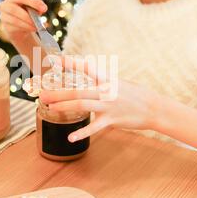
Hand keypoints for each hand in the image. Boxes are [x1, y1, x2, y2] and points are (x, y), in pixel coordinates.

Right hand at [0, 0, 47, 41]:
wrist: (20, 27)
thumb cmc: (27, 13)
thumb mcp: (33, 7)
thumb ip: (37, 5)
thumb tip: (42, 8)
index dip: (33, 2)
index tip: (44, 9)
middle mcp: (4, 5)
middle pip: (13, 9)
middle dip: (27, 16)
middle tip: (39, 21)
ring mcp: (3, 17)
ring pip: (14, 21)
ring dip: (27, 24)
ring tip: (36, 27)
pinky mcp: (6, 27)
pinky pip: (15, 28)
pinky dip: (25, 29)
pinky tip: (31, 29)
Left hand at [39, 56, 158, 141]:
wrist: (153, 107)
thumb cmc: (134, 94)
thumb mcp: (118, 83)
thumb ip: (101, 81)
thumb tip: (89, 76)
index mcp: (107, 79)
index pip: (86, 68)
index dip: (71, 63)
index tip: (56, 60)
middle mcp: (106, 91)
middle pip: (77, 91)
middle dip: (58, 93)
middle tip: (43, 95)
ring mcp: (108, 106)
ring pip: (82, 105)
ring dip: (64, 107)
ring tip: (50, 108)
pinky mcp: (112, 120)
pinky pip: (94, 127)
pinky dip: (82, 133)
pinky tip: (70, 137)